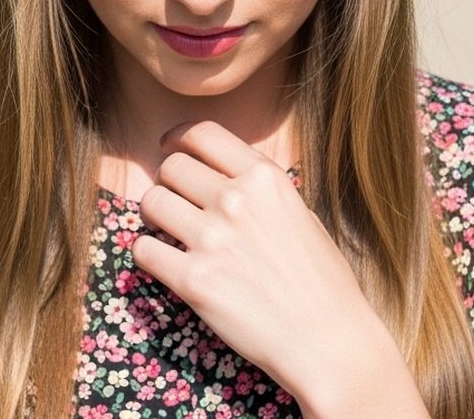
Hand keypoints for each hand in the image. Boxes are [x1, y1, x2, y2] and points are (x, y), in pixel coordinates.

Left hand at [131, 118, 392, 408]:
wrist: (329, 342)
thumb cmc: (322, 280)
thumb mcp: (299, 212)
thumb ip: (259, 188)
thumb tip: (222, 175)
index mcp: (264, 177)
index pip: (202, 133)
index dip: (178, 137)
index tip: (171, 147)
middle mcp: (236, 199)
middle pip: (172, 165)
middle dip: (167, 180)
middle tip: (173, 198)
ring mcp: (212, 239)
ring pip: (152, 201)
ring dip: (154, 214)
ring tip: (165, 229)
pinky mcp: (194, 281)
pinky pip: (143, 249)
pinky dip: (147, 253)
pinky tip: (162, 261)